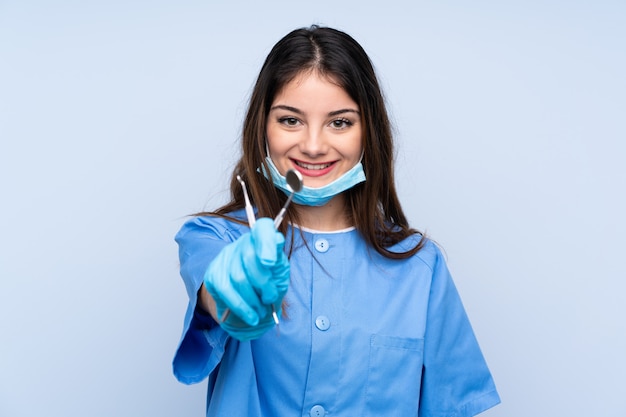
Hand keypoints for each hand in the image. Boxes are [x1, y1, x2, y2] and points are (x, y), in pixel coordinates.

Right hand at [203, 217, 289, 340]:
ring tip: (261, 311)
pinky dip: (241, 307)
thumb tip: (275, 245)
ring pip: (238, 278)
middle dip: (264, 283)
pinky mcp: (213, 275)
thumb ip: (279, 262)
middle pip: (250, 257)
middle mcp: (242, 244)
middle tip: (270, 298)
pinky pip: (226, 292)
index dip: (266, 242)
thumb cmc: (269, 286)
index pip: (263, 228)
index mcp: (263, 240)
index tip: (270, 262)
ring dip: (253, 300)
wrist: (252, 305)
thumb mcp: (280, 274)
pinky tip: (251, 316)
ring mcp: (225, 258)